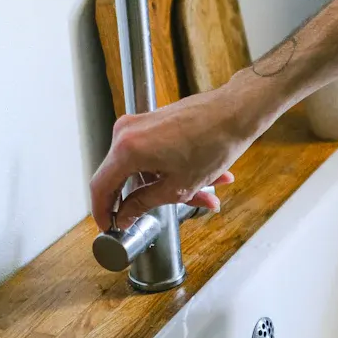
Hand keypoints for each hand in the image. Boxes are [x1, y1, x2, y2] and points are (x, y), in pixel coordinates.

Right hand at [89, 69, 276, 230]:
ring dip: (170, 185)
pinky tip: (204, 178)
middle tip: (164, 213)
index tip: (109, 225)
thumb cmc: (214, 142)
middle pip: (124, 177)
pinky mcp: (153, 121)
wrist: (237, 111)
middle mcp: (127, 132)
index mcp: (127, 149)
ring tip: (203, 195)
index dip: (102, 211)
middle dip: (149, 199)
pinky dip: (174, 169)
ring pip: (145, 167)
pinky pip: (155, 153)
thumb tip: (124, 215)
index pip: (101, 187)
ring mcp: (140, 124)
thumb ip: (143, 203)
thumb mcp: (178, 186)